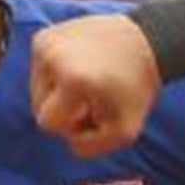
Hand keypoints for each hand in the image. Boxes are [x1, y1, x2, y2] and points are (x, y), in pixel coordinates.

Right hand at [30, 15, 161, 156]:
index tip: (95, 112)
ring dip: (59, 92)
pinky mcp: (43, 35)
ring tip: (88, 81)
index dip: (71, 125)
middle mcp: (53, 56)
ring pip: (37, 88)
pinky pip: (40, 70)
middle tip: (93, 97)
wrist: (146, 43)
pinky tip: (81, 67)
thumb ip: (87, 148)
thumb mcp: (123, 132)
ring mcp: (46, 42)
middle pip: (38, 105)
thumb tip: (65, 139)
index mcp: (72, 80)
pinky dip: (57, 74)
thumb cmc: (136, 89)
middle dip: (63, 109)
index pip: (47, 123)